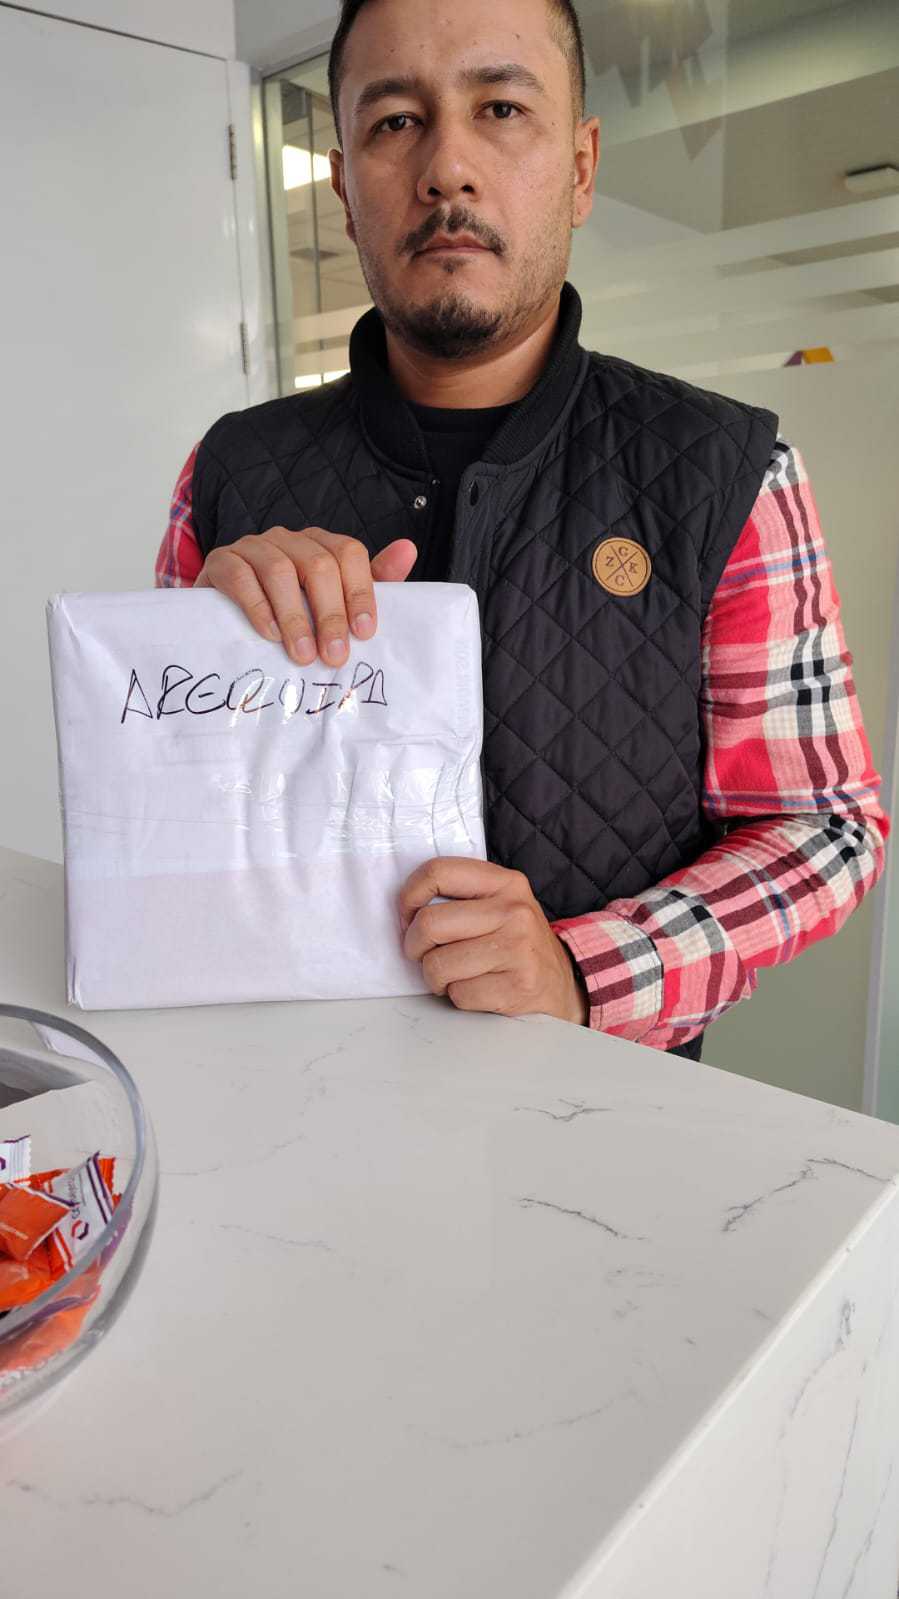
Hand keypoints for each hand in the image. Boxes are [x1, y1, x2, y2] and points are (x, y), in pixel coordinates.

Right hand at [194, 527, 417, 666]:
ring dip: (295, 617)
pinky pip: (240, 576)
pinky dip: (257, 607)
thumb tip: (408, 549)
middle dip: (330, 614)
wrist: (222, 616)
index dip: (360, 592)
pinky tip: (269, 635)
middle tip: (335, 656)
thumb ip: (371, 582)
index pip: (348, 554)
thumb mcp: (331, 602)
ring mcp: (253, 546)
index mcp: (320, 545)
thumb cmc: (286, 613)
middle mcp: (288, 539)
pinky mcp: (221, 561)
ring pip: (280, 570)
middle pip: (318, 564)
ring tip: (303, 655)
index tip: (365, 634)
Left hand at [398, 858, 589, 1025]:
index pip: (437, 872)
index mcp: (505, 882)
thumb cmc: (516, 943)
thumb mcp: (500, 905)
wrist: (561, 983)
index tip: (407, 917)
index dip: (408, 896)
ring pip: (438, 964)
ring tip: (454, 974)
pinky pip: (459, 994)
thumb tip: (406, 910)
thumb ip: (461, 897)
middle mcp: (514, 911)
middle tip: (424, 954)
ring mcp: (518, 949)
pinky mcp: (518, 986)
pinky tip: (477, 989)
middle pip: (430, 923)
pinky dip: (459, 997)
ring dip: (436, 977)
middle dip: (415, 946)